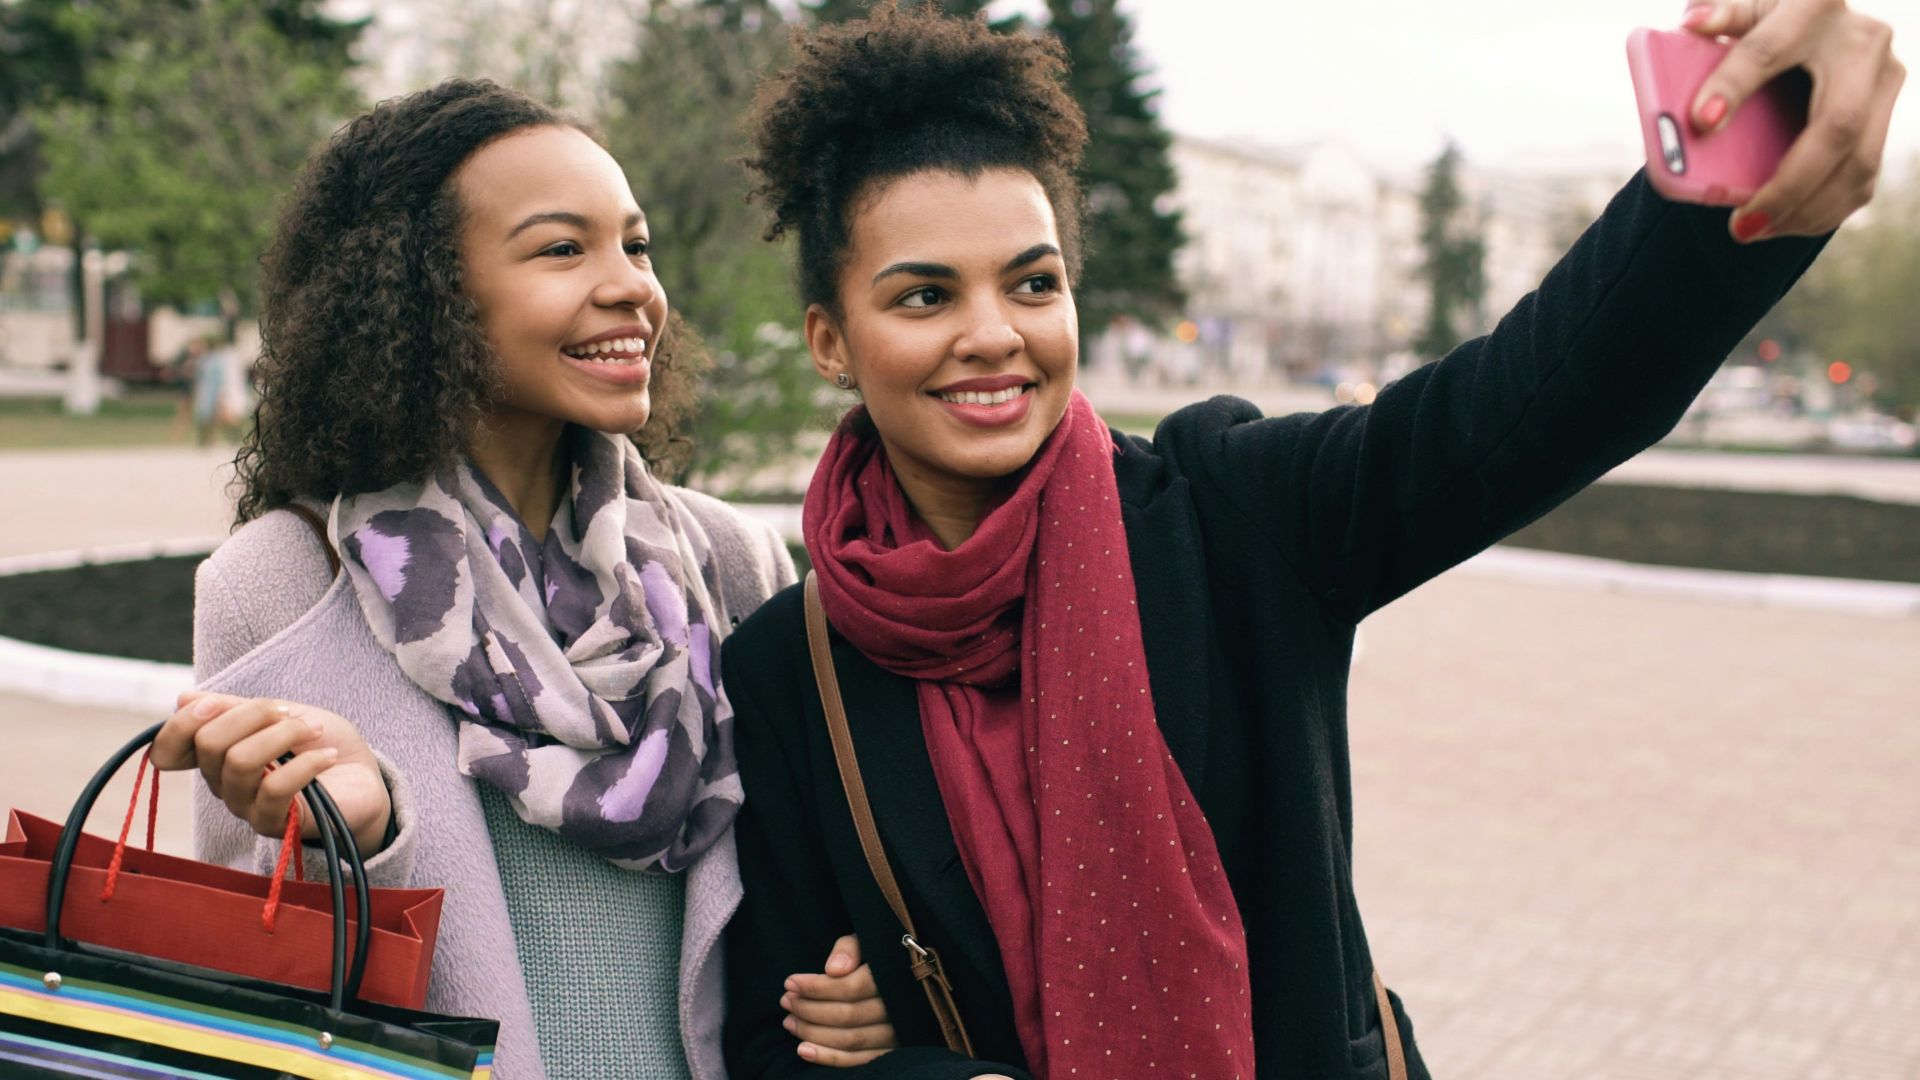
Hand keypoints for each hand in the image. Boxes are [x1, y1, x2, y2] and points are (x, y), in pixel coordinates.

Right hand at [153, 691, 390, 854]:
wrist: (363, 777)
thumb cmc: (319, 742)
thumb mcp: (279, 713)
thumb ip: (234, 708)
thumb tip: (183, 698)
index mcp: (216, 755)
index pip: (168, 748)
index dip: (184, 721)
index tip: (218, 704)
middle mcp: (222, 783)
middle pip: (209, 744)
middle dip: (254, 714)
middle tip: (291, 713)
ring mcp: (246, 806)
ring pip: (241, 762)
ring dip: (284, 734)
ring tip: (315, 729)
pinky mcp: (274, 824)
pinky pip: (274, 789)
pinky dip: (306, 764)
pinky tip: (327, 756)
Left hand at [781, 933, 896, 1065]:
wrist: (900, 980)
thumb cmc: (876, 957)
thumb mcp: (865, 941)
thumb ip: (849, 948)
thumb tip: (832, 970)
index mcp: (894, 976)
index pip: (851, 987)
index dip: (817, 987)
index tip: (790, 982)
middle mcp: (899, 1008)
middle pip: (847, 1015)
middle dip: (809, 1009)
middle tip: (786, 1001)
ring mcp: (896, 1033)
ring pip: (849, 1040)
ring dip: (813, 1033)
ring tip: (789, 1021)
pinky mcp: (890, 1052)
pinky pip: (858, 1061)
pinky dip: (828, 1058)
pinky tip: (802, 1050)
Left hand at [1682, 0, 1903, 240]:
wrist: (1820, 28)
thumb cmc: (1766, 23)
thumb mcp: (1744, 12)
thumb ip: (1721, 16)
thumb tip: (1693, 25)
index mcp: (1815, 7)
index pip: (1768, 50)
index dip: (1734, 85)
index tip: (1701, 122)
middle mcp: (1864, 42)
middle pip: (1835, 126)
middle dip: (1789, 184)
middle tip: (1742, 223)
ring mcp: (1885, 81)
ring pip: (1858, 162)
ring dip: (1806, 209)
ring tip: (1753, 230)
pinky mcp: (1887, 115)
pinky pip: (1864, 177)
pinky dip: (1824, 211)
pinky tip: (1785, 225)